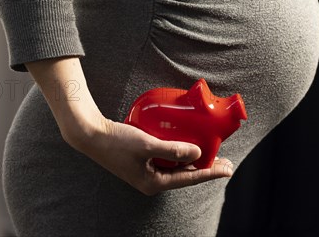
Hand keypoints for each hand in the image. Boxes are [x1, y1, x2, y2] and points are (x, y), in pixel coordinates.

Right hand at [24, 56, 233, 195]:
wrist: (90, 134)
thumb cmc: (117, 141)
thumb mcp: (148, 145)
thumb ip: (174, 149)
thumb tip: (198, 152)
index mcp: (154, 183)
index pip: (189, 179)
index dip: (211, 173)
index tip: (228, 169)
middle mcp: (152, 181)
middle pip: (186, 175)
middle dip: (207, 168)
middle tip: (226, 163)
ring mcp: (147, 172)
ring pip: (178, 167)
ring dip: (195, 160)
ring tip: (212, 154)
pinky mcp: (143, 161)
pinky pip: (168, 160)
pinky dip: (181, 154)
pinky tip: (188, 145)